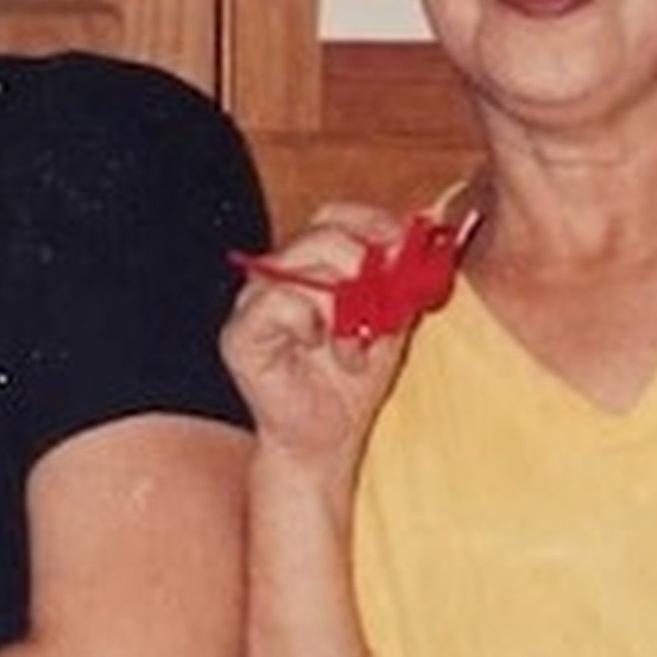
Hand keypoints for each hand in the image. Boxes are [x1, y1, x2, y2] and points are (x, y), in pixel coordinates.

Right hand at [221, 202, 430, 471]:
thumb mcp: (392, 321)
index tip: (401, 244)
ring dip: (342, 310)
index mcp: (311, 264)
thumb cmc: (355, 381)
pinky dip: (307, 321)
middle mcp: (278, 274)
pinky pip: (277, 303)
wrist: (328, 440)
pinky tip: (316, 345)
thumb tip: (417, 233)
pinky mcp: (239, 334)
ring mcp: (253, 301)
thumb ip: (400, 278)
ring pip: (303, 269)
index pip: (335, 216)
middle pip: (321, 236)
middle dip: (361, 267)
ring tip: (353, 351)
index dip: (370, 223)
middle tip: (379, 308)